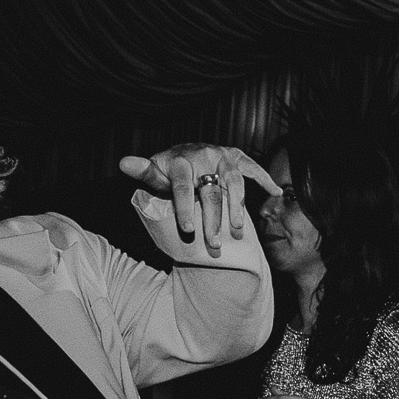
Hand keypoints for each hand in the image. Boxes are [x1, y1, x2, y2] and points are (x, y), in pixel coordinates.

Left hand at [116, 143, 281, 255]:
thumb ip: (143, 172)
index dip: (184, 209)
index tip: (187, 229)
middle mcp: (204, 155)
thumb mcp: (155, 173)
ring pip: (233, 183)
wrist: (187, 153)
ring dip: (236, 208)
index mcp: (181, 160)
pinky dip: (265, 178)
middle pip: (210, 192)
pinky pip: (252, 168)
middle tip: (212, 245)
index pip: (182, 187)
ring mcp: (223, 156)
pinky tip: (275, 192)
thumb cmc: (169, 170)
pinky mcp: (237, 157)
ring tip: (236, 230)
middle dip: (212, 221)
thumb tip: (123, 163)